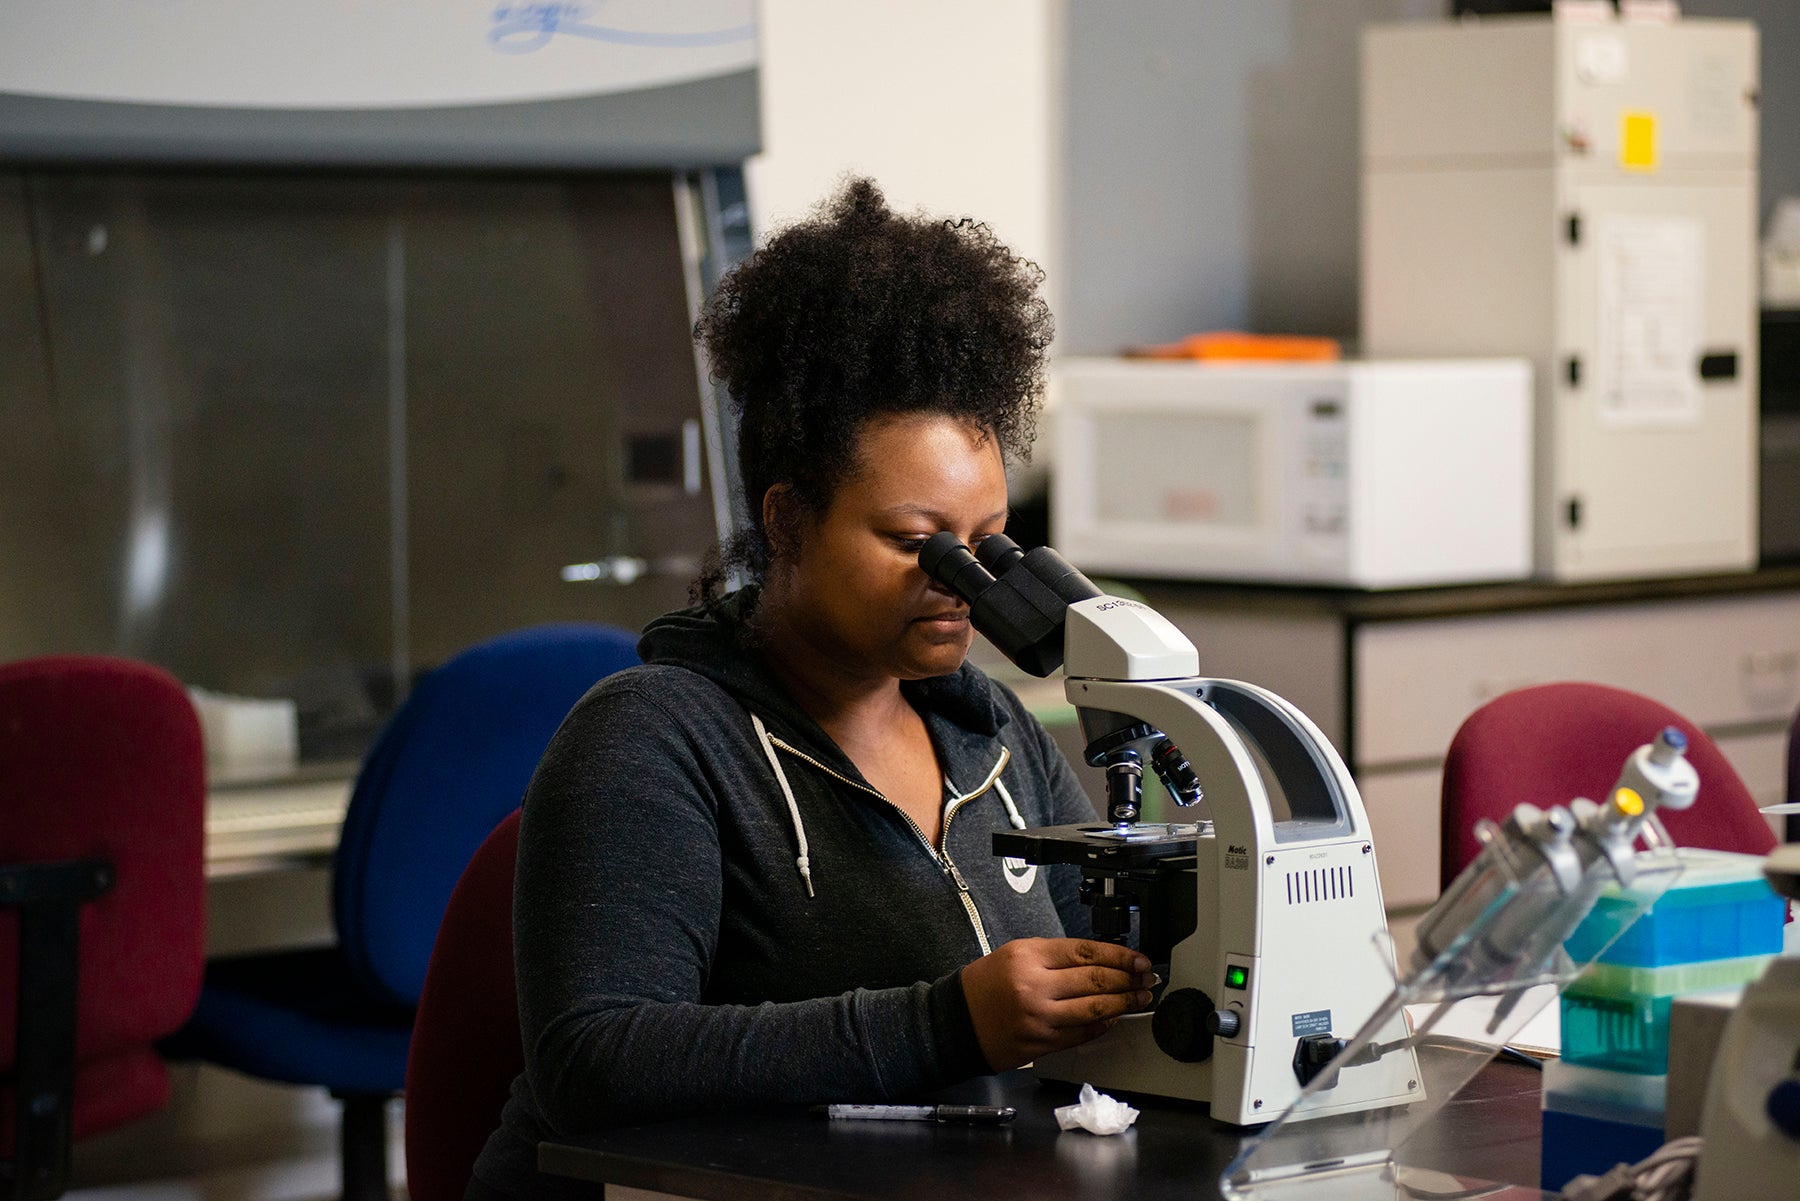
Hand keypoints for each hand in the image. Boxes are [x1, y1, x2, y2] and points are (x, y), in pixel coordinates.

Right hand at [959, 938, 1155, 1071]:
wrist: (957, 1022)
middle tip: (1147, 978)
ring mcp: (1039, 1018)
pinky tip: (1113, 1018)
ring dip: (1123, 1003)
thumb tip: (1099, 960)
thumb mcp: (1015, 954)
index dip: (1120, 956)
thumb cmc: (985, 986)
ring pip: (1094, 1009)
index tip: (1138, 959)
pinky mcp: (1041, 1043)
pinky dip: (1102, 1025)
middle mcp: (1034, 986)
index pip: (1086, 952)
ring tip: (1139, 997)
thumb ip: (1055, 956)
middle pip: (1095, 980)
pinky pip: (1082, 1033)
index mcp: (1028, 956)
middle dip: (1129, 979)